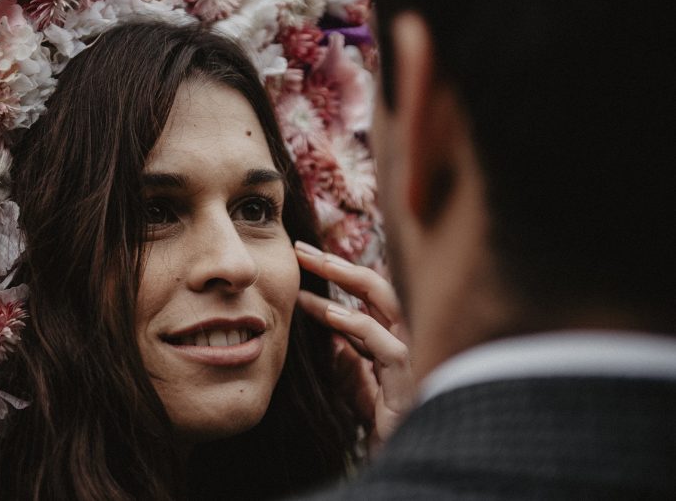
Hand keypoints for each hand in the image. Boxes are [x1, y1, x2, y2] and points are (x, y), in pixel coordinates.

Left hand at [295, 241, 412, 454]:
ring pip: (388, 306)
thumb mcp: (353, 381)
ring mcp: (410, 360)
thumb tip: (328, 325)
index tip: (299, 259)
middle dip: (339, 266)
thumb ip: (345, 354)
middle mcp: (403, 340)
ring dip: (350, 282)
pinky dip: (362, 328)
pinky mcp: (407, 385)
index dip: (335, 274)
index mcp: (388, 337)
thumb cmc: (378, 421)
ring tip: (316, 267)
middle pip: (376, 289)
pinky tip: (333, 316)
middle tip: (301, 250)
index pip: (363, 295)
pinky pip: (390, 348)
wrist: (399, 459)